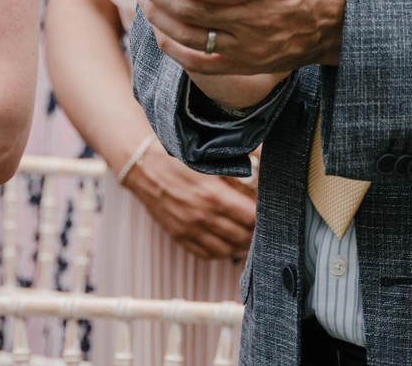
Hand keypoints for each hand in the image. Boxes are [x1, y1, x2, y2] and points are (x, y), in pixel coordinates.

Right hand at [123, 150, 255, 259]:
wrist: (144, 166)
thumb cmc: (178, 157)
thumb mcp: (211, 158)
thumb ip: (238, 167)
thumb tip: (262, 171)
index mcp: (213, 196)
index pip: (251, 218)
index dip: (263, 215)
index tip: (267, 209)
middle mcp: (202, 217)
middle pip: (242, 237)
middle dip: (255, 231)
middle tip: (260, 222)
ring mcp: (189, 230)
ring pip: (226, 250)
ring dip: (241, 244)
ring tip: (248, 234)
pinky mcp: (179, 236)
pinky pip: (206, 254)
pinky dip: (220, 252)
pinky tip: (227, 242)